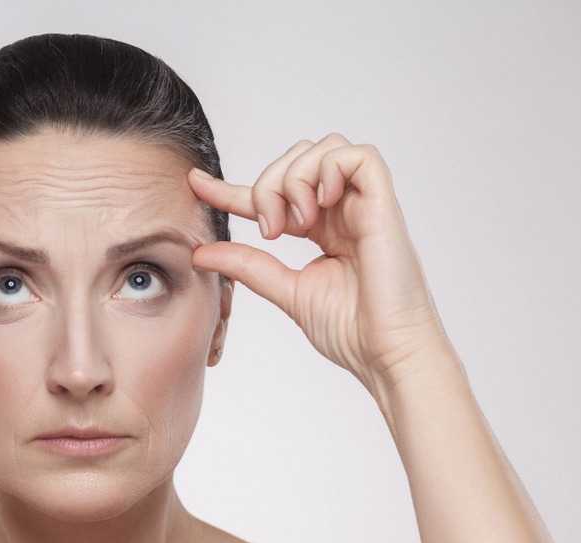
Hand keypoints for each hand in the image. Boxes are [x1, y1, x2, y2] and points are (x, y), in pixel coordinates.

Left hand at [189, 134, 447, 392]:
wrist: (385, 355)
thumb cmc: (351, 331)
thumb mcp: (284, 290)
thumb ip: (247, 265)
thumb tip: (200, 251)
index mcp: (323, 229)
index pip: (272, 193)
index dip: (231, 186)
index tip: (195, 184)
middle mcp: (343, 211)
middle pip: (296, 158)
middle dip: (268, 184)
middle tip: (270, 231)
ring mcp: (364, 207)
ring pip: (324, 149)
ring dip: (295, 178)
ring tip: (296, 224)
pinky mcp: (384, 207)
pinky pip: (359, 157)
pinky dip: (330, 170)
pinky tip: (321, 206)